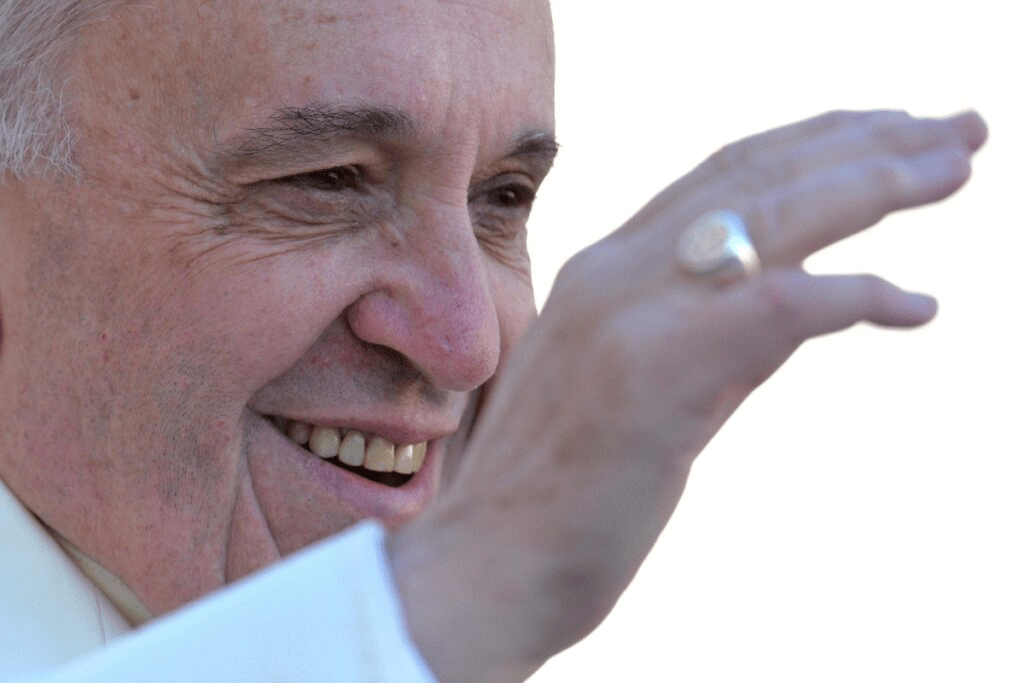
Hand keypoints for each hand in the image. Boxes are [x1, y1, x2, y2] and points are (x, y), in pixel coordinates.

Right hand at [388, 110, 986, 682]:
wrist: (491, 566)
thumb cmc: (567, 491)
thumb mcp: (646, 387)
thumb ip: (715, 334)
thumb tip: (798, 299)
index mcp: (604, 269)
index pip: (722, 176)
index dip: (810, 142)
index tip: (885, 132)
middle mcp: (611, 270)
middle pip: (756, 173)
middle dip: (866, 142)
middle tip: (955, 130)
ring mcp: (626, 312)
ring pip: (771, 215)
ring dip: (878, 183)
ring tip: (956, 167)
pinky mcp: (653, 370)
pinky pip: (778, 304)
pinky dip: (857, 295)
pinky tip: (916, 305)